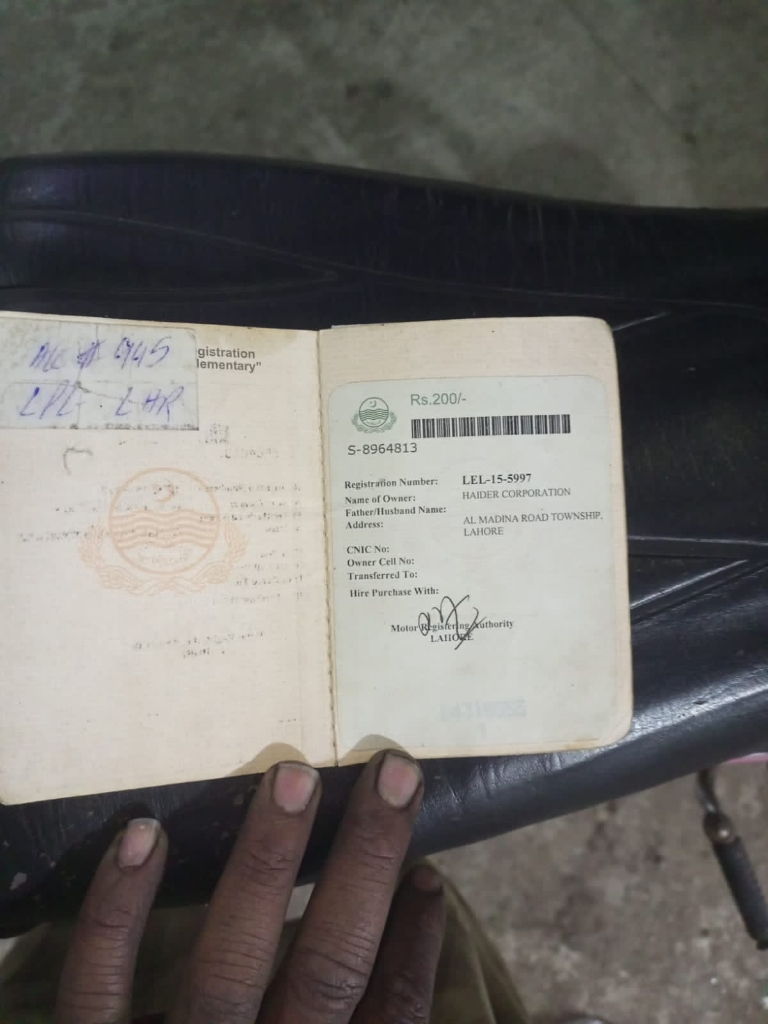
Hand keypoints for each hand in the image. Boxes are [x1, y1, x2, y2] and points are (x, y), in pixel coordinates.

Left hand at [54, 751, 445, 1022]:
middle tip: (393, 774)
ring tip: (293, 779)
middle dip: (364, 863)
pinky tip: (144, 833)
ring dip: (265, 861)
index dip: (414, 947)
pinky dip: (116, 906)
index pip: (391, 1017)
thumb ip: (363, 1018)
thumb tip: (414, 920)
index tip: (429, 875)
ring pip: (227, 963)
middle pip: (327, 969)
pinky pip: (97, 981)